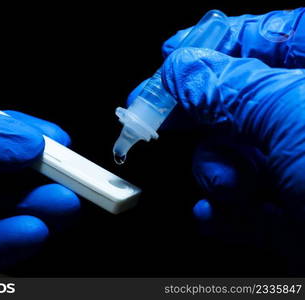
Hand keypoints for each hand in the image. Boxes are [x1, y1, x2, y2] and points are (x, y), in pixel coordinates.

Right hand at [130, 8, 304, 270]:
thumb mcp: (294, 112)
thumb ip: (228, 86)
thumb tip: (179, 70)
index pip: (257, 38)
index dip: (206, 47)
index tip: (166, 61)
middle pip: (235, 100)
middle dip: (196, 114)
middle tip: (156, 118)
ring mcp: (300, 167)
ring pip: (232, 154)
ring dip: (217, 170)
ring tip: (231, 187)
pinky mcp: (291, 214)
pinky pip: (241, 204)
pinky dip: (220, 211)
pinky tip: (213, 215)